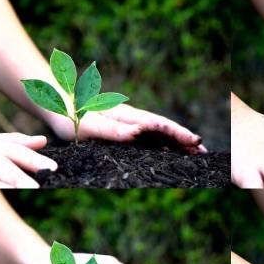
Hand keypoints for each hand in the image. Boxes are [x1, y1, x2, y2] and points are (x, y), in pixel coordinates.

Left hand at [46, 104, 205, 153]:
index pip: (159, 125)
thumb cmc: (71, 118)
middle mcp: (132, 120)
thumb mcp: (89, 126)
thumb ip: (114, 130)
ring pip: (160, 136)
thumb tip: (139, 133)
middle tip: (205, 153)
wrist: (58, 107)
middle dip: (185, 141)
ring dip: (178, 145)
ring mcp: (130, 126)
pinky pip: (150, 141)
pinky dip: (164, 147)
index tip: (195, 141)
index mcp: (127, 116)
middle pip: (165, 130)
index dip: (178, 134)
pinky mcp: (125, 133)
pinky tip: (171, 156)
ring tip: (196, 155)